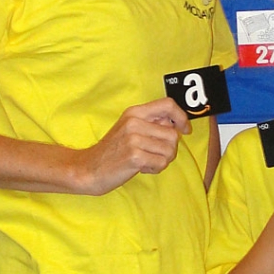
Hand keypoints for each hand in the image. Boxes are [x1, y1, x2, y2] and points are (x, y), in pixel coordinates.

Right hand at [66, 99, 189, 194]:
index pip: (168, 104)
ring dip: (162, 160)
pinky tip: (141, 168)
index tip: (185, 129)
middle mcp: (134, 122)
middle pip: (173, 134)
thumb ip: (151, 123)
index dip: (181, 117)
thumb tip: (176, 123)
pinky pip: (162, 163)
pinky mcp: (135, 156)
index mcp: (134, 112)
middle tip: (153, 155)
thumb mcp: (129, 129)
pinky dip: (155, 169)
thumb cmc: (113, 151)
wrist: (88, 168)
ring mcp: (134, 139)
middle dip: (169, 149)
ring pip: (170, 150)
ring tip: (145, 161)